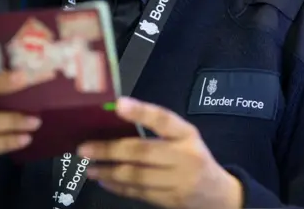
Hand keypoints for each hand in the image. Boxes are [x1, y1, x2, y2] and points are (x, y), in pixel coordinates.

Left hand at [77, 97, 242, 208]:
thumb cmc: (193, 157)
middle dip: (110, 150)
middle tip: (84, 148)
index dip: (141, 111)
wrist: (219, 194)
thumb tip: (114, 120)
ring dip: (109, 171)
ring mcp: (178, 181)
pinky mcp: (170, 200)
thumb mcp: (183, 138)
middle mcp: (184, 156)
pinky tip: (103, 180)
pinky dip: (118, 187)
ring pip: (137, 176)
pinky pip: (138, 193)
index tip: (118, 104)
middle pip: (143, 152)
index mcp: (186, 134)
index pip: (164, 120)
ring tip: (89, 167)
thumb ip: (157, 130)